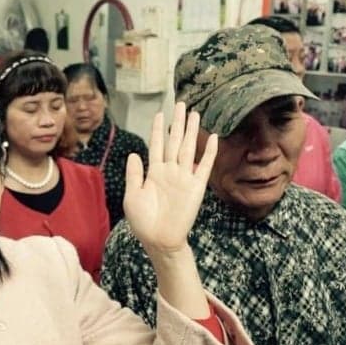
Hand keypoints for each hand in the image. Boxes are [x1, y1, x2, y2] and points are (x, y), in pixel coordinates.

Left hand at [123, 102, 216, 254]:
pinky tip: (213, 138)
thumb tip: (134, 153)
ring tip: (194, 113)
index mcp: (153, 173)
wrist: (159, 240)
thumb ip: (134, 174)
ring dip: (192, 131)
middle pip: (174, 141)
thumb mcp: (132, 196)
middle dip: (177, 123)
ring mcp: (183, 178)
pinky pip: (204, 166)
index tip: (159, 113)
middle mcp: (169, 171)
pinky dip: (209, 152)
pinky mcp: (196, 187)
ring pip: (188, 148)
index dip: (157, 130)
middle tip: (180, 103)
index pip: (156, 145)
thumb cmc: (143, 221)